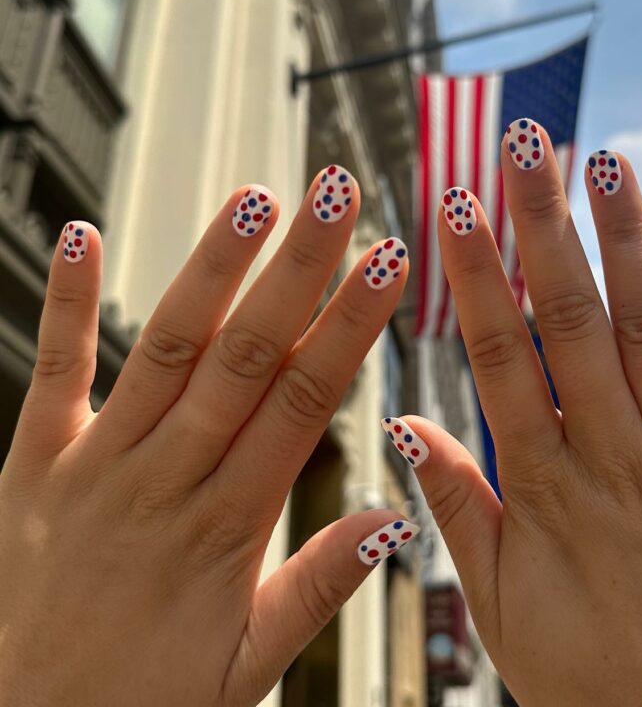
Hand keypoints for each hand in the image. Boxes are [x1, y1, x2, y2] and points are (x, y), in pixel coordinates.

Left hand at [0, 173, 414, 706]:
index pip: (303, 402)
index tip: (388, 265)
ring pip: (168, 349)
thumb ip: (319, 588)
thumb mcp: (247, 671)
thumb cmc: (138, 702)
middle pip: (246, 356)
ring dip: (212, 270)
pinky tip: (81, 235)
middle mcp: (166, 480)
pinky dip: (69, 300)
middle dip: (298, 270)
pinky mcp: (33, 459)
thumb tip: (393, 516)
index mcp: (228, 527)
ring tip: (255, 200)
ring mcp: (97, 464)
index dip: (349, 327)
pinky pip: (56, 370)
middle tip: (337, 197)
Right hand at [384, 124, 641, 706]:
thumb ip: (456, 509)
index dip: (472, 276)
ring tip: (608, 163)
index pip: (498, 356)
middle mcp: (614, 455)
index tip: (450, 206)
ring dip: (628, 243)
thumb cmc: (595, 681)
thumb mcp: (500, 609)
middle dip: (541, 225)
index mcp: (545, 486)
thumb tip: (404, 427)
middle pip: (569, 320)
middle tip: (524, 146)